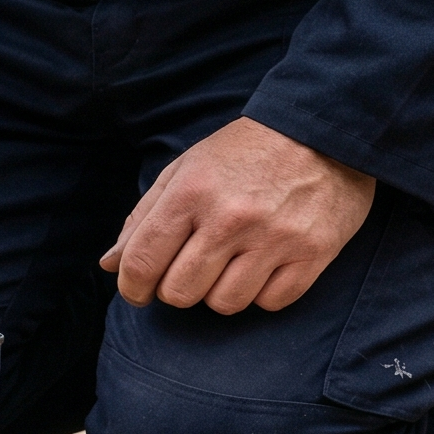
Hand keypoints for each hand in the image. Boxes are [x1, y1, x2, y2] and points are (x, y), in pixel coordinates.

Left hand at [100, 117, 374, 313]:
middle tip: (188, 271)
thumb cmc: (243, 152)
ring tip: (227, 266)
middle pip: (180, 292)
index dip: (131, 288)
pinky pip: (271, 302)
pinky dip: (261, 294)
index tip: (137, 291)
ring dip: (219, 293)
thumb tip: (110, 264)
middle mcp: (231, 218)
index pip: (142, 263)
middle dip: (175, 289)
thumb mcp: (184, 170)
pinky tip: (261, 268)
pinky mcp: (314, 252)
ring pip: (225, 304)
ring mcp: (275, 237)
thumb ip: (143, 218)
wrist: (323, 129)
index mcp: (191, 193)